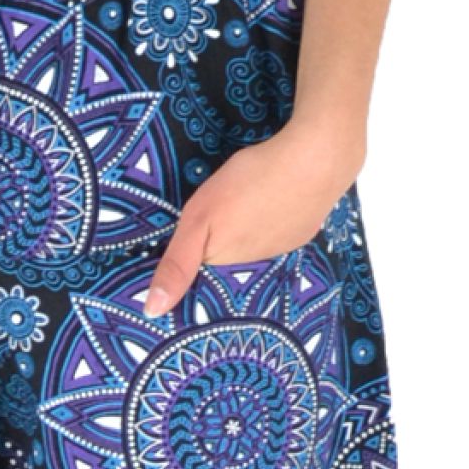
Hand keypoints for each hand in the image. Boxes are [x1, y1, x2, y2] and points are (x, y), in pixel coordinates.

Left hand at [143, 119, 364, 316]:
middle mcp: (259, 266)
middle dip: (220, 245)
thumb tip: (152, 311)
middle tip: (217, 217)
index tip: (187, 247)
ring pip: (253, 244)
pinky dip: (271, 219)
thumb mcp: (200, 219)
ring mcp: (286, 248)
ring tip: (242, 208)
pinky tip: (269, 201)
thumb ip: (177, 264)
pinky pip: (278, 231)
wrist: (316, 158)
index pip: (203, 274)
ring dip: (246, 230)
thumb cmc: (250, 184)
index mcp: (230, 266)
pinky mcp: (304, 229)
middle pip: (228, 260)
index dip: (193, 261)